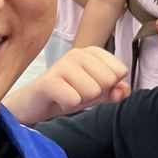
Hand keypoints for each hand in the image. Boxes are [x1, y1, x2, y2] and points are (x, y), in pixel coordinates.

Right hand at [5, 47, 129, 123]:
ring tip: (66, 95)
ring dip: (81, 100)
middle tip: (76, 92)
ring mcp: (63, 64)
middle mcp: (78, 53)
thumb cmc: (68, 94)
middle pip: (108, 81)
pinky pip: (74, 100)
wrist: (33, 105)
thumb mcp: (98, 93)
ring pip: (93, 91)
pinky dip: (67, 106)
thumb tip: (123, 90)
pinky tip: (57, 100)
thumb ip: (117, 90)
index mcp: (93, 52)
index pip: (120, 71)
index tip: (91, 86)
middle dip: (95, 95)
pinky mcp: (49, 80)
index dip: (109, 86)